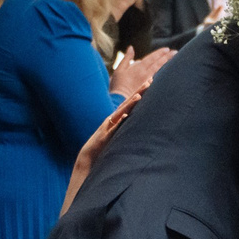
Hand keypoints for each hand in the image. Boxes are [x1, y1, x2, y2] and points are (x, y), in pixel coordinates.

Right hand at [62, 92, 139, 211]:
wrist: (88, 157)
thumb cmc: (104, 146)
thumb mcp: (117, 133)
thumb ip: (125, 124)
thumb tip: (136, 118)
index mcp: (117, 118)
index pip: (131, 102)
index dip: (140, 92)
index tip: (150, 81)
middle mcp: (113, 119)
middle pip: (127, 103)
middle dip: (138, 92)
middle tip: (149, 81)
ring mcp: (108, 127)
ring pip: (120, 113)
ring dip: (129, 105)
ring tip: (139, 96)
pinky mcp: (105, 137)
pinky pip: (113, 128)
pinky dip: (118, 122)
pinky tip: (125, 116)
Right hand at [110, 45, 173, 96]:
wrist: (120, 100)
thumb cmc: (118, 84)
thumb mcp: (120, 69)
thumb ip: (127, 58)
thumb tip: (131, 48)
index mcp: (138, 68)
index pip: (152, 58)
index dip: (160, 53)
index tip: (167, 49)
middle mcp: (145, 74)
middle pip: (158, 63)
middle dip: (167, 57)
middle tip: (175, 52)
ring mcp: (148, 81)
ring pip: (158, 70)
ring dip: (166, 64)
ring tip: (173, 59)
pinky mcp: (148, 87)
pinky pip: (156, 77)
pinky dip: (161, 72)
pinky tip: (166, 71)